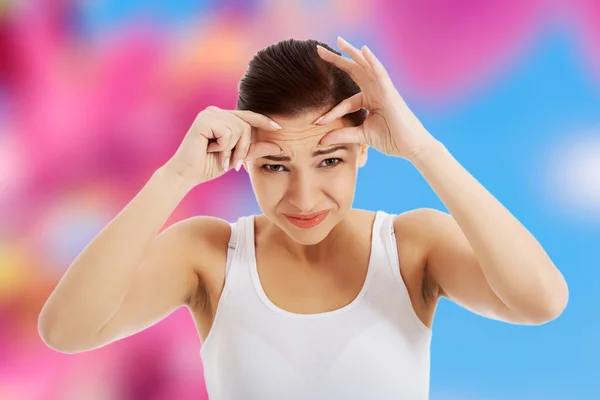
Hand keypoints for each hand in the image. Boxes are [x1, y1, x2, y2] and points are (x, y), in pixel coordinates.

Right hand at [162, 106, 281, 185]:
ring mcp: (209, 114)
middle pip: (245, 124)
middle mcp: (216, 112)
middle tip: (233, 163)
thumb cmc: (208, 165)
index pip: (248, 116)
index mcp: (223, 118)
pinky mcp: (203, 120)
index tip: (278, 128)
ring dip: (232, 149)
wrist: (187, 174)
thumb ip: (254, 150)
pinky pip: (227, 132)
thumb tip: (278, 146)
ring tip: (220, 157)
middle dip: (243, 147)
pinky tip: (209, 150)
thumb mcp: (236, 157)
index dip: (264, 121)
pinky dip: (222, 146)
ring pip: (238, 129)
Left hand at [315, 37, 437, 159]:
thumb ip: (342, 135)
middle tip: (319, 50)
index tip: (317, 123)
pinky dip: (372, 61)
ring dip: (352, 53)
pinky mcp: (390, 93)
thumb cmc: (392, 139)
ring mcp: (383, 90)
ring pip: (366, 67)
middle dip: (337, 60)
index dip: (331, 113)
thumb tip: (320, 140)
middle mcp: (376, 91)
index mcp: (370, 100)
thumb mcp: (361, 136)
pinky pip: (380, 73)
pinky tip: (363, 50)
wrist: (412, 147)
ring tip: (339, 42)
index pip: (346, 102)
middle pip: (354, 71)